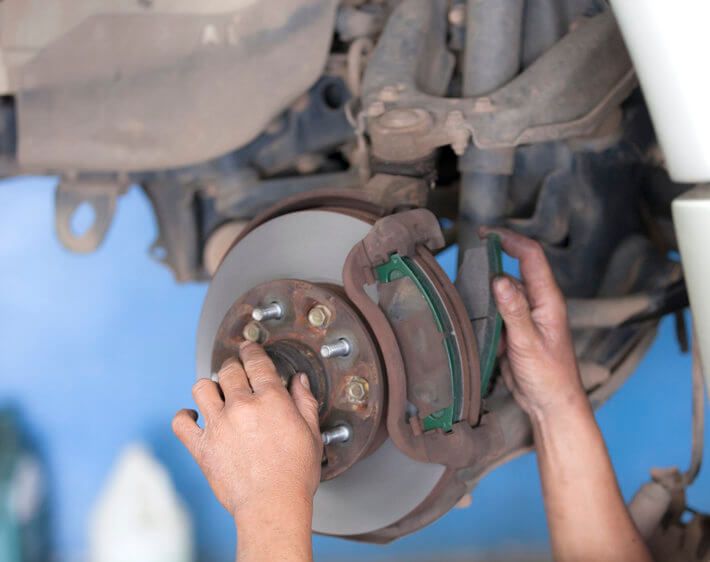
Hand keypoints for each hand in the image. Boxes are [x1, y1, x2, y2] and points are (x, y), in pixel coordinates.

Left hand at [172, 341, 322, 516]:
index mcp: (270, 399)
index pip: (256, 362)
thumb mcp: (311, 433)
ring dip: (209, 386)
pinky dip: (185, 417)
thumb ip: (304, 402)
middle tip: (234, 369)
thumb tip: (299, 382)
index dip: (251, 350)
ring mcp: (218, 425)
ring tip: (215, 391)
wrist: (272, 504)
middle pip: (228, 370)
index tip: (249, 348)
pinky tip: (193, 417)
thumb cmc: (294, 474)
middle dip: (232, 365)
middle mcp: (241, 406)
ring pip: (202, 387)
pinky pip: (181, 423)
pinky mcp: (202, 446)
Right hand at [480, 227, 586, 420]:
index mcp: (548, 300)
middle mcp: (538, 302)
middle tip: (467, 263)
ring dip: (486, 288)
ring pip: (502, 291)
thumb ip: (514, 311)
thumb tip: (499, 279)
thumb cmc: (550, 376)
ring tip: (466, 290)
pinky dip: (485, 309)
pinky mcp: (515, 329)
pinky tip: (473, 315)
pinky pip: (497, 310)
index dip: (509, 239)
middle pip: (513, 269)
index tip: (485, 233)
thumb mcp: (528, 343)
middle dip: (491, 262)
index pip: (530, 256)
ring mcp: (526, 315)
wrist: (551, 404)